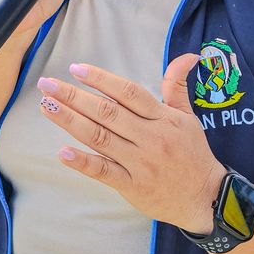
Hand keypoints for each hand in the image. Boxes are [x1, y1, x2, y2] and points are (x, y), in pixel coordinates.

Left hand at [36, 53, 226, 233]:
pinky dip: (83, 162)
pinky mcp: (132, 186)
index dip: (102, 79)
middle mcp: (150, 137)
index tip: (76, 68)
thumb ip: (177, 86)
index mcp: (162, 118)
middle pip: (108, 112)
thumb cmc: (193, 154)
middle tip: (46, 84)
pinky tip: (62, 152)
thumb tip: (188, 56)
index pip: (129, 93)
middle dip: (74, 96)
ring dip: (70, 121)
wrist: (206, 198)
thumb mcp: (188, 117)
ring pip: (101, 138)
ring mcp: (140, 162)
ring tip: (47, 107)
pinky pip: (105, 172)